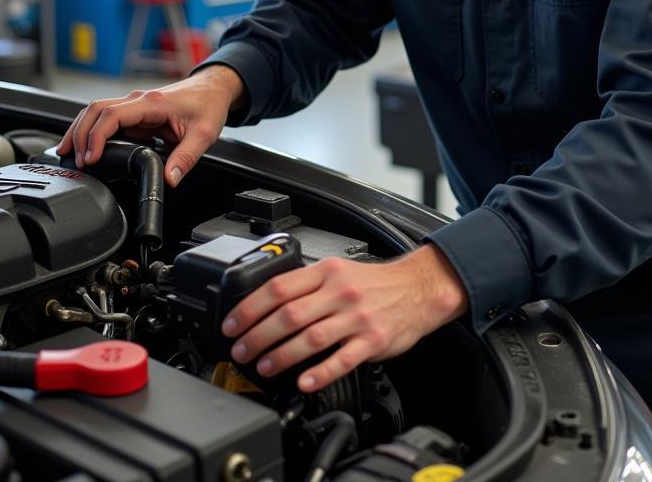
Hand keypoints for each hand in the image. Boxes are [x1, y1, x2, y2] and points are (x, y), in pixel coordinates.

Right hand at [56, 65, 245, 185]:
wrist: (214, 89)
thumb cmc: (208, 106)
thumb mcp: (204, 135)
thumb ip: (185, 159)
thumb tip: (169, 180)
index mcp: (152, 103)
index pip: (112, 115)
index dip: (96, 136)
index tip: (90, 158)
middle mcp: (139, 100)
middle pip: (95, 110)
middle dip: (79, 134)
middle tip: (73, 159)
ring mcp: (135, 105)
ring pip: (97, 111)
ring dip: (80, 130)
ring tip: (67, 153)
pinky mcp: (136, 112)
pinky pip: (107, 118)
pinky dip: (92, 130)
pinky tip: (85, 146)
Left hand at [223, 244, 468, 391]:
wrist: (418, 288)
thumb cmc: (375, 283)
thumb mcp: (339, 270)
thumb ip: (307, 284)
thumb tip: (266, 302)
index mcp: (327, 272)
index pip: (279, 287)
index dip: (250, 308)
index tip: (233, 325)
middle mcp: (340, 292)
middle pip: (289, 314)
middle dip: (258, 336)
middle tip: (241, 351)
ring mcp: (356, 317)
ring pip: (311, 338)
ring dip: (281, 355)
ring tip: (264, 366)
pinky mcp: (372, 340)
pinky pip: (342, 359)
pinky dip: (320, 372)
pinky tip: (304, 382)